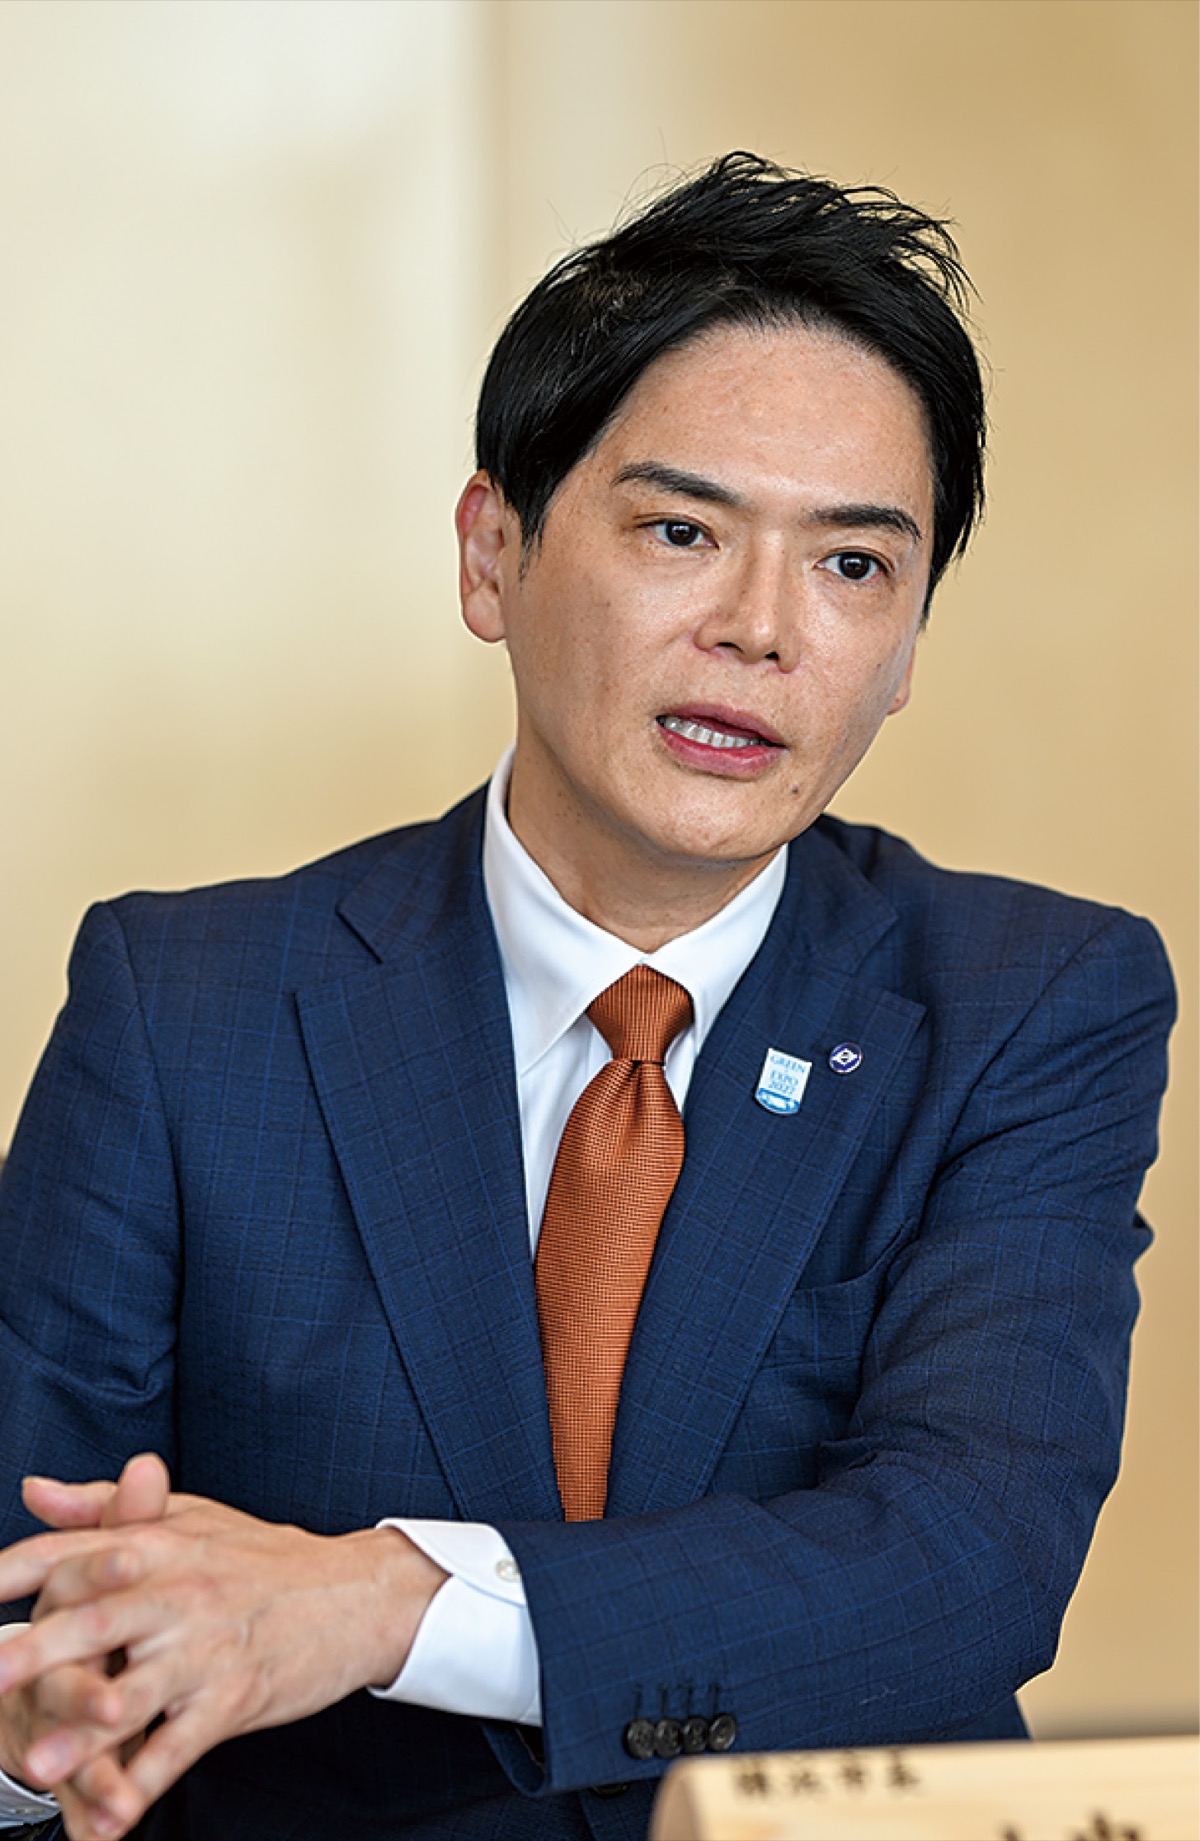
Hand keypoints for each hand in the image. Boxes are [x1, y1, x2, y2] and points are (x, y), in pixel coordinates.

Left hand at [0, 1478, 446, 1839]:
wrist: (355, 1593)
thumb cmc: (260, 1555)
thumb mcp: (189, 1518)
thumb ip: (105, 1508)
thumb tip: (32, 1490)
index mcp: (162, 1545)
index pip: (77, 1552)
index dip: (19, 1569)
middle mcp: (181, 1593)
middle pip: (100, 1622)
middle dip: (40, 1651)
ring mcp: (208, 1651)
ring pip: (137, 1696)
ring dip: (85, 1735)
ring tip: (38, 1765)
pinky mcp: (236, 1699)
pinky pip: (181, 1748)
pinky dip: (144, 1786)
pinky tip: (110, 1819)